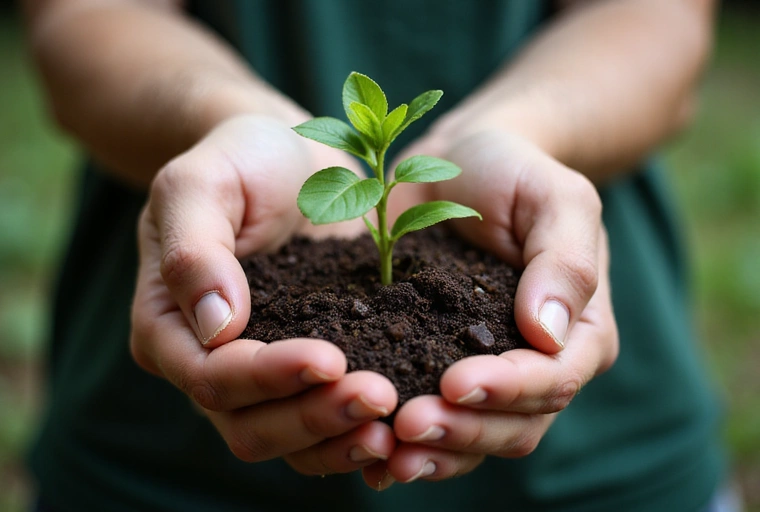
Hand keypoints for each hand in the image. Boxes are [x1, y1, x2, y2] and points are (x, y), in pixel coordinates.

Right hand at [130, 115, 397, 475]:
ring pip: (287, 440)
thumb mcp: (201, 182)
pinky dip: (354, 434)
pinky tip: (398, 425)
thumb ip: (194, 250)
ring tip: (395, 424)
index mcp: (168, 325)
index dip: (268, 377)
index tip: (331, 357)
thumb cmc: (237, 160)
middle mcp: (208, 364)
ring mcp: (259, 374)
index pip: (210, 376)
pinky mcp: (304, 371)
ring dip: (339, 438)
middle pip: (249, 425)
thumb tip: (214, 328)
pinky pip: (322, 423)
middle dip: (313, 417)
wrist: (285, 157)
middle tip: (378, 396)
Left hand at [363, 130, 617, 486]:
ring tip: (386, 452)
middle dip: (464, 431)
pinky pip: (431, 419)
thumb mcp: (554, 197)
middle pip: (515, 425)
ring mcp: (486, 373)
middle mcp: (536, 366)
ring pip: (473, 438)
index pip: (553, 379)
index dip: (507, 390)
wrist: (459, 163)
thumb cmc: (514, 173)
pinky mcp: (435, 368)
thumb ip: (564, 261)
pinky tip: (368, 453)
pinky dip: (404, 443)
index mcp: (579, 332)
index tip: (456, 383)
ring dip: (433, 450)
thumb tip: (549, 334)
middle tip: (408, 424)